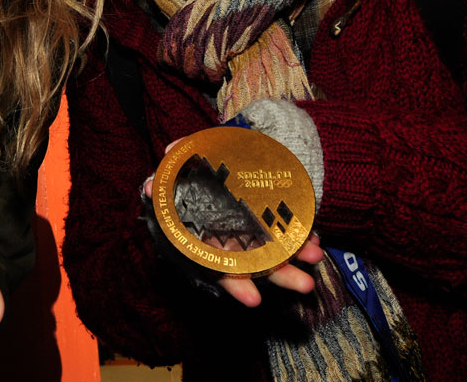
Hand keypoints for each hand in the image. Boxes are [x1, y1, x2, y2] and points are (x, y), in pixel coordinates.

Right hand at [144, 137, 323, 308]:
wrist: (202, 166)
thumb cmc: (184, 183)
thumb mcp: (169, 182)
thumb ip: (160, 185)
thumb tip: (150, 187)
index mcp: (208, 243)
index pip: (221, 271)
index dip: (236, 286)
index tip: (254, 300)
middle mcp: (233, 244)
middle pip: (258, 267)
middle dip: (282, 276)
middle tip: (305, 285)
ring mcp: (252, 232)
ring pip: (277, 249)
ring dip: (297, 254)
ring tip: (317, 254)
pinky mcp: (267, 214)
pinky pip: (284, 227)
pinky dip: (300, 233)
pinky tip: (314, 235)